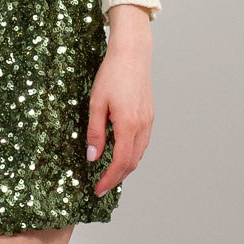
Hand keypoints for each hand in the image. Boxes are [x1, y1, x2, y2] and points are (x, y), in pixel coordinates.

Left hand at [86, 7, 154, 197]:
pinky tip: (121, 153)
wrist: (132, 54)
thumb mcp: (96, 103)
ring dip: (126, 167)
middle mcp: (142, 125)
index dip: (110, 179)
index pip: (121, 162)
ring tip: (109, 173)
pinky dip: (132, 153)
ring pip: (139, 153)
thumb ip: (95, 132)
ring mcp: (149, 120)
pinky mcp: (150, 115)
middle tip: (101, 186)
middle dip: (117, 177)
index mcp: (128, 124)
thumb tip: (93, 157)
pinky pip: (142, 142)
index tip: (99, 190)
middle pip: (132, 162)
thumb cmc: (112, 74)